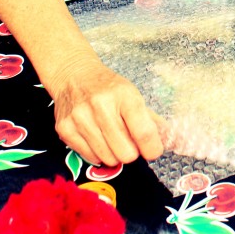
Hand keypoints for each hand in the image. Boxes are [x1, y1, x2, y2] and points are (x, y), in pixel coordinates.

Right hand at [51, 56, 165, 165]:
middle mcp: (101, 106)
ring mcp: (80, 118)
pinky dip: (97, 153)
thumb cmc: (109, 87)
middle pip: (126, 152)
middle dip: (132, 153)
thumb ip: (151, 120)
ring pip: (108, 158)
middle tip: (129, 142)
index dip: (152, 148)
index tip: (153, 150)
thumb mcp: (133, 95)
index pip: (144, 132)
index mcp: (124, 95)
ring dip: (114, 154)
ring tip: (112, 138)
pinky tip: (97, 137)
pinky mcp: (65, 129)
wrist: (73, 75)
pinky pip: (90, 157)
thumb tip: (170, 140)